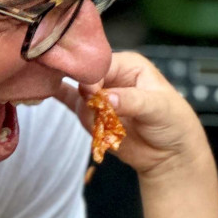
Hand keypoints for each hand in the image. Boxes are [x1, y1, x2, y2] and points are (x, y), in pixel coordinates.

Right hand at [53, 52, 209, 179]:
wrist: (169, 153)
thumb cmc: (173, 122)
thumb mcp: (158, 108)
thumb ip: (132, 101)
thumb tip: (106, 98)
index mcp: (128, 64)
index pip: (101, 63)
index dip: (93, 77)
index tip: (92, 95)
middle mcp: (110, 76)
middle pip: (84, 76)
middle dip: (86, 96)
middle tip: (95, 111)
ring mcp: (98, 95)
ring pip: (77, 97)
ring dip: (87, 114)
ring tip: (105, 126)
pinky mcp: (89, 113)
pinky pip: (69, 102)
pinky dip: (59, 99)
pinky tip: (44, 91)